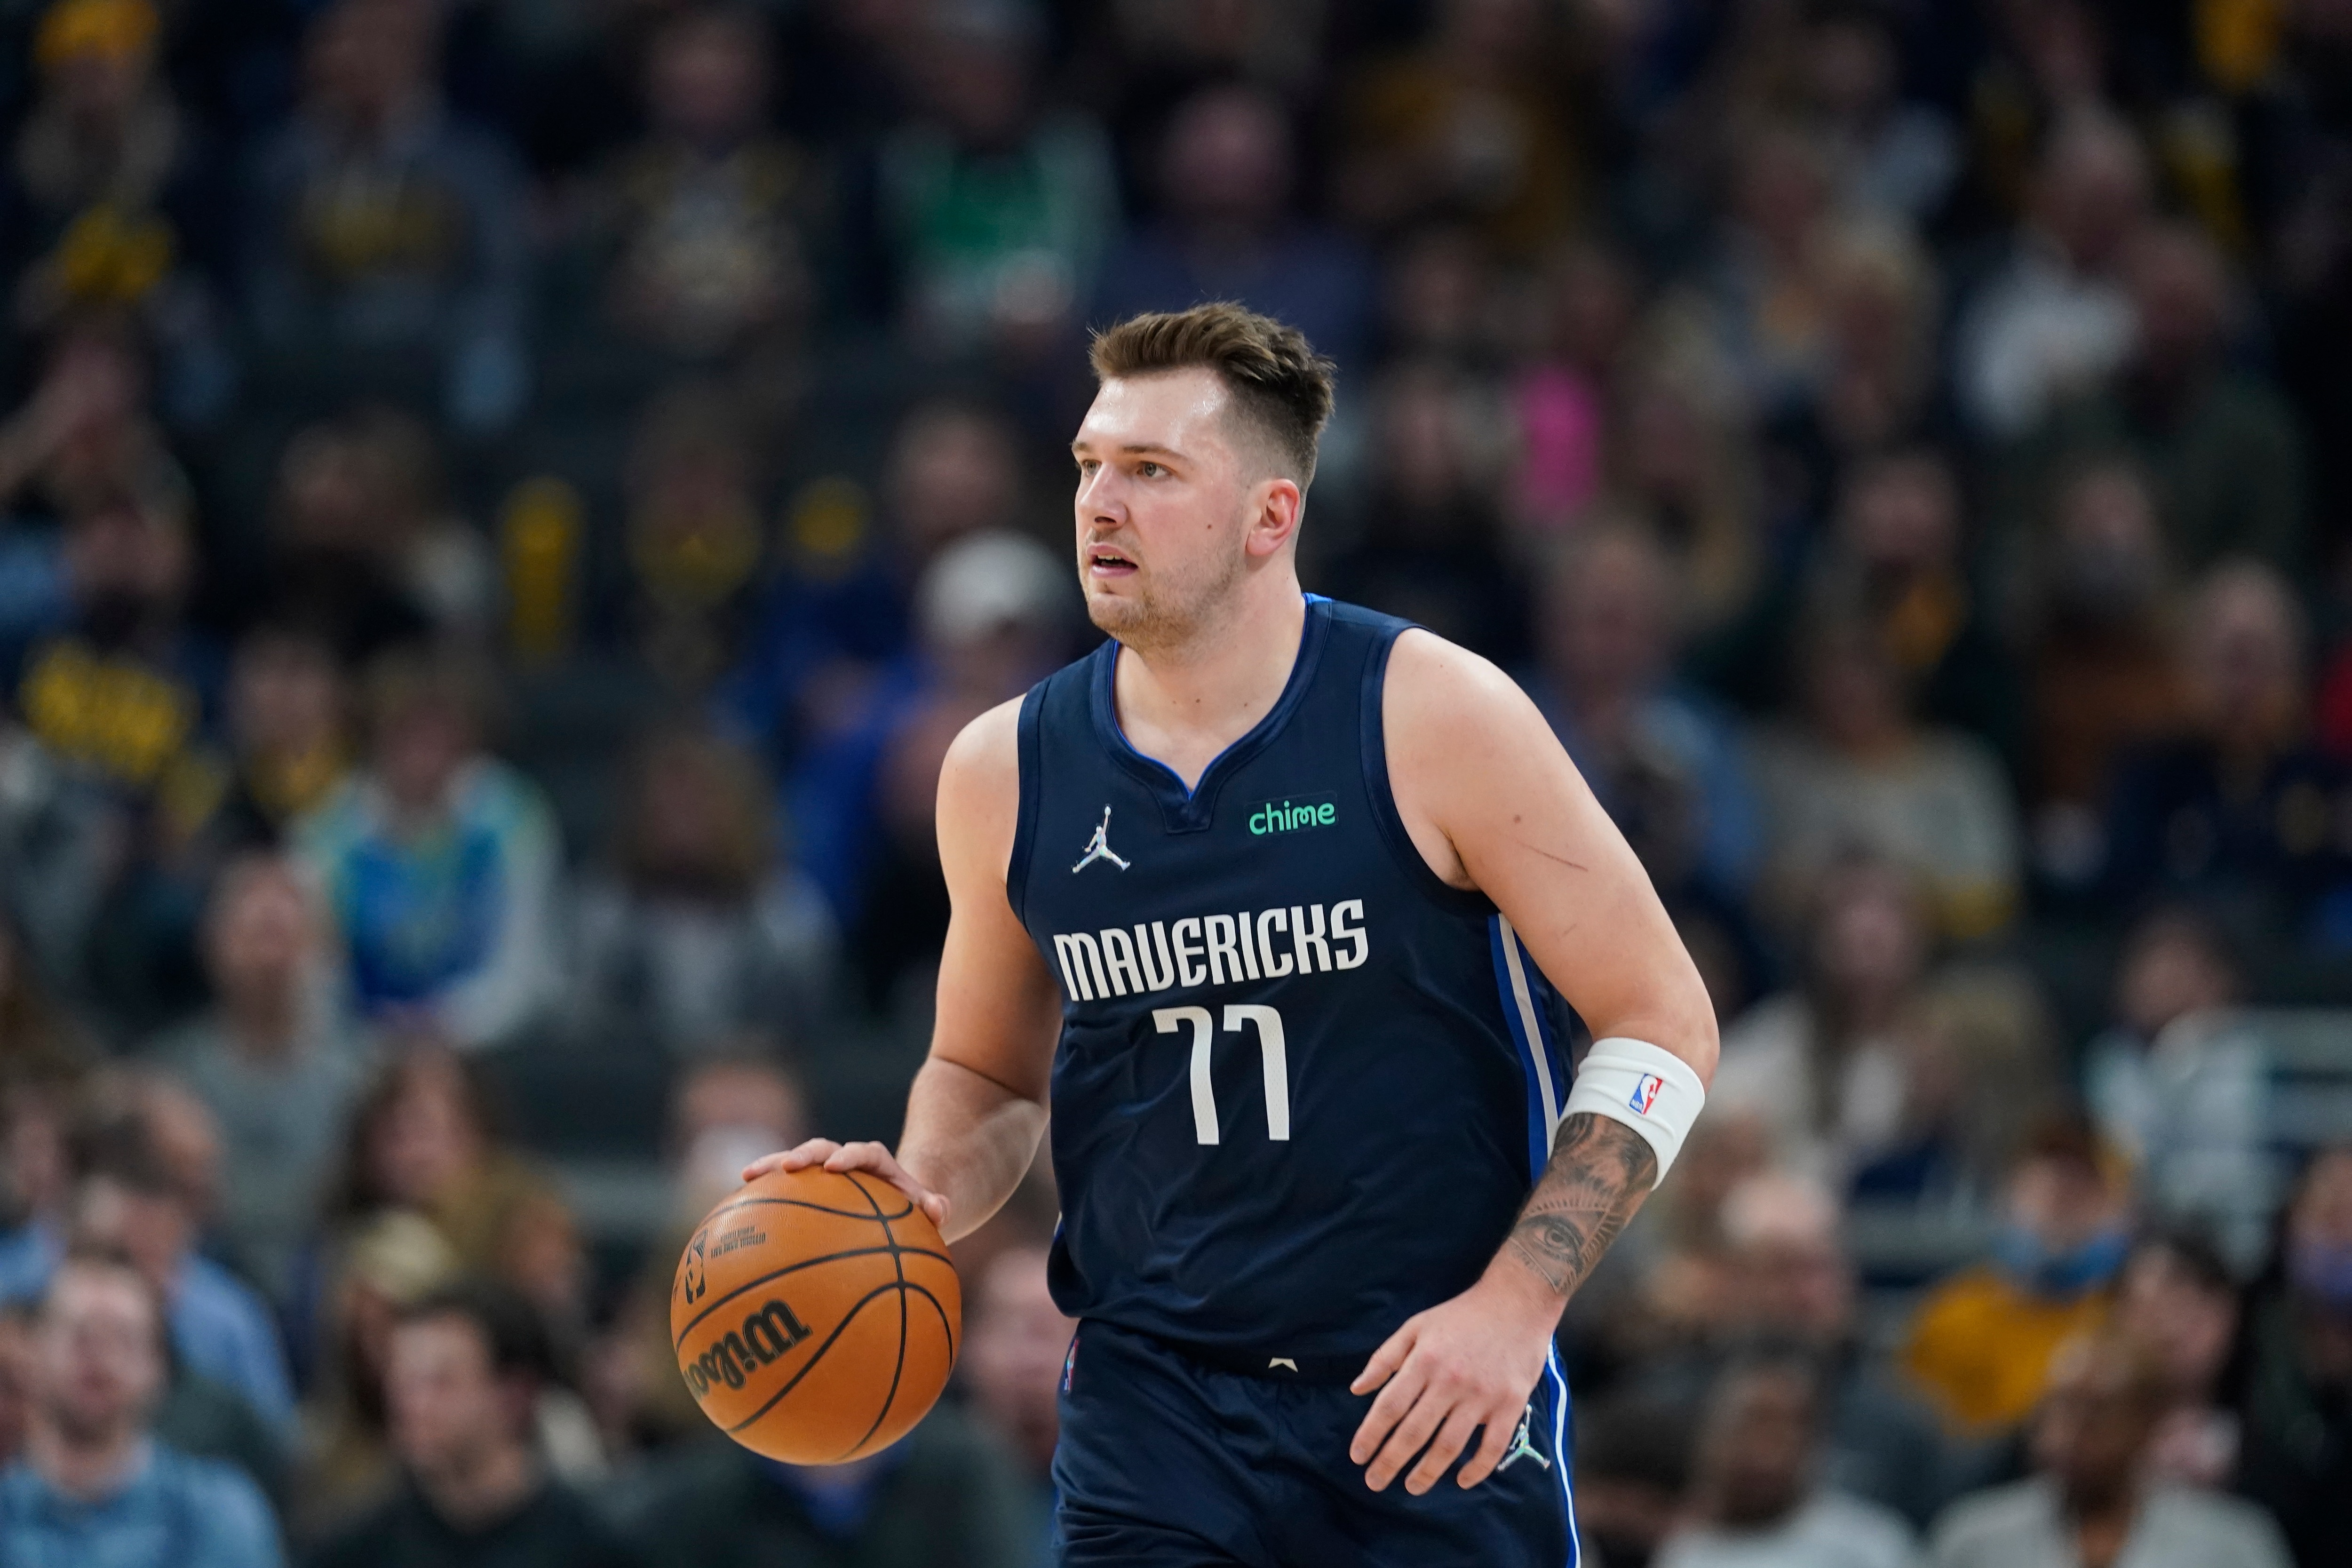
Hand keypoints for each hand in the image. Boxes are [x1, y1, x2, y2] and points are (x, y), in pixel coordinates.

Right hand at [742, 1140, 948, 1229]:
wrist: (897, 1205)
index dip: (851, 1156)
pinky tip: (737, 1209)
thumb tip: (941, 1211)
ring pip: (797, 1163)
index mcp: (876, 1164)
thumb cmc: (911, 1209)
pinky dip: (764, 1193)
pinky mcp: (808, 1186)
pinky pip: (784, 1188)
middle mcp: (847, 1162)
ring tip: (746, 1174)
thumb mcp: (926, 1208)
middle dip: (804, 1154)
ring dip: (773, 1165)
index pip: (865, 1152)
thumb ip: (935, 1207)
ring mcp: (823, 1173)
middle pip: (824, 1149)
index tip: (836, 1167)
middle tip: (786, 1166)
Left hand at [1348, 1271, 1557, 1494]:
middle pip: (1414, 1432)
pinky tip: (1462, 1480)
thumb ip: (1385, 1358)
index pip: (1389, 1407)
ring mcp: (1482, 1395)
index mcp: (1424, 1360)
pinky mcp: (1510, 1404)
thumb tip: (1357, 1389)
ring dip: (1427, 1471)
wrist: (1517, 1302)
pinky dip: (1477, 1468)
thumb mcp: (1416, 1326)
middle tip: (1374, 1482)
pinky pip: (1492, 1446)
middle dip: (1390, 1461)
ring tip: (1411, 1487)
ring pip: (1449, 1445)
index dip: (1370, 1435)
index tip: (1357, 1456)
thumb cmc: (1461, 1315)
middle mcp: (1450, 1381)